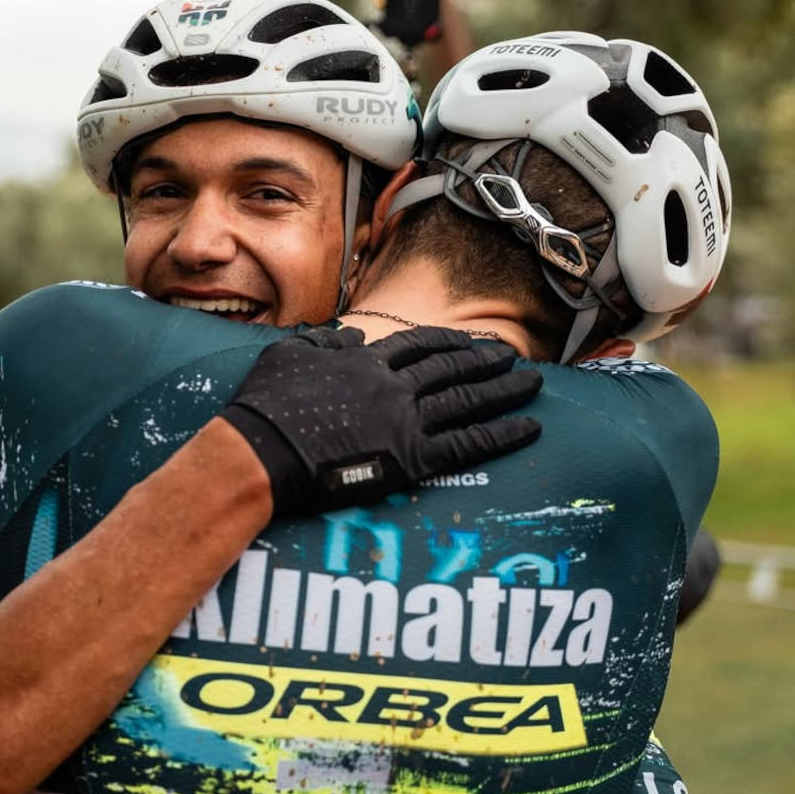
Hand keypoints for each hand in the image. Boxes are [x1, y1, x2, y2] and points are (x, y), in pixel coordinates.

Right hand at [220, 326, 542, 514]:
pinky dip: (501, 436)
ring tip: (533, 384)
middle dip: (486, 361)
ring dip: (504, 391)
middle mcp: (392, 385)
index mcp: (365, 360)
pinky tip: (529, 429)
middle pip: (451, 368)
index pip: (417, 345)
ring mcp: (405, 420)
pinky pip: (467, 444)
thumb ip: (324, 341)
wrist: (261, 450)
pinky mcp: (411, 458)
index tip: (469, 342)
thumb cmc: (266, 405)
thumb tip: (353, 335)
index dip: (448, 342)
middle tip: (514, 358)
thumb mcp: (289, 354)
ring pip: (467, 400)